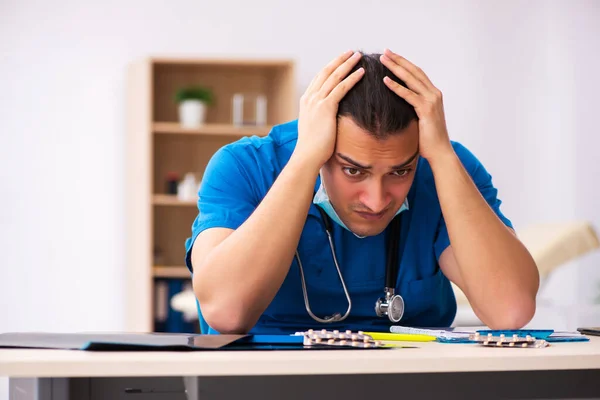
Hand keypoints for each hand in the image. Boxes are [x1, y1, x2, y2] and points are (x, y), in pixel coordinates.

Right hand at [293, 50, 364, 167]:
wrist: (307, 156)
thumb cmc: (312, 147)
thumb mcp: (314, 127)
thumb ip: (320, 117)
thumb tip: (328, 118)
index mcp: (306, 101)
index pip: (320, 78)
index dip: (331, 67)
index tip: (341, 60)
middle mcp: (310, 97)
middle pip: (326, 72)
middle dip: (340, 60)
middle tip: (351, 52)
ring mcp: (317, 101)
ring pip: (334, 76)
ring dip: (347, 64)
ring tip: (359, 56)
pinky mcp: (326, 108)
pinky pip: (341, 88)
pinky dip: (352, 78)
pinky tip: (362, 72)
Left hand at [380, 49, 452, 160]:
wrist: (440, 152)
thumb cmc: (428, 139)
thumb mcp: (421, 119)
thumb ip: (414, 108)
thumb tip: (400, 105)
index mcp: (433, 94)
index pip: (417, 73)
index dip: (404, 63)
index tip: (391, 56)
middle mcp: (434, 94)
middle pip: (414, 71)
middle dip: (399, 60)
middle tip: (385, 51)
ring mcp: (431, 101)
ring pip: (411, 79)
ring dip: (396, 68)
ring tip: (383, 60)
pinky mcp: (426, 110)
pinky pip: (408, 95)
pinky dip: (396, 86)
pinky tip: (385, 80)